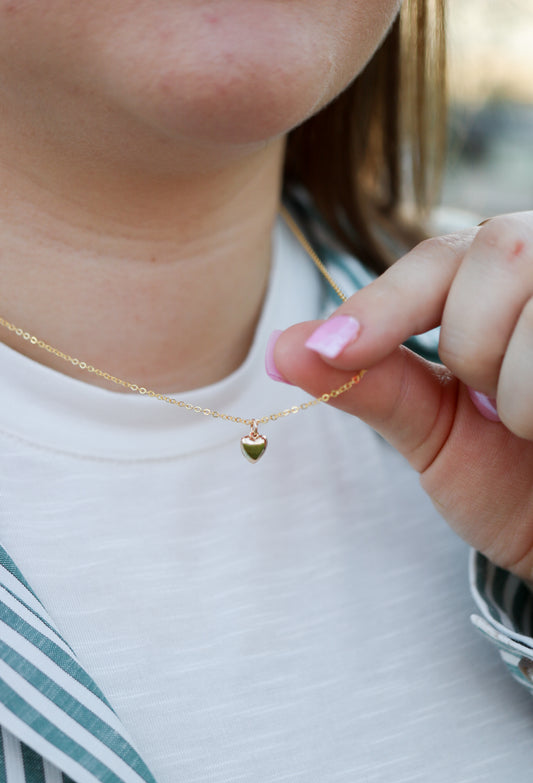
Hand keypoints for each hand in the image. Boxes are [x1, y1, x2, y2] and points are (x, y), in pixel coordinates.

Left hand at [272, 212, 532, 579]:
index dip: (386, 301)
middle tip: (496, 408)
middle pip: (500, 250)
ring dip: (523, 388)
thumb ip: (372, 383)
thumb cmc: (511, 482)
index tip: (332, 350)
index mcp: (506, 286)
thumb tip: (281, 349)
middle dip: (477, 344)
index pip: (442, 257)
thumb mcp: (434, 432)